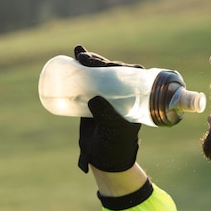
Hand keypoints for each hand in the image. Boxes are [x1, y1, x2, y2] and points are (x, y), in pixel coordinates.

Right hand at [74, 46, 141, 172]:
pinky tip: (76, 53)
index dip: (120, 66)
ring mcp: (107, 95)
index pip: (131, 76)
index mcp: (134, 99)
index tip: (108, 63)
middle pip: (113, 71)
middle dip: (100, 61)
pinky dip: (82, 66)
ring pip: (100, 73)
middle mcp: (122, 94)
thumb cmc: (114, 144)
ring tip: (79, 53)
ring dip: (90, 60)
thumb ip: (106, 116)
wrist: (104, 157)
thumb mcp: (112, 130)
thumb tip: (94, 99)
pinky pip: (89, 79)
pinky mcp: (93, 98)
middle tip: (85, 58)